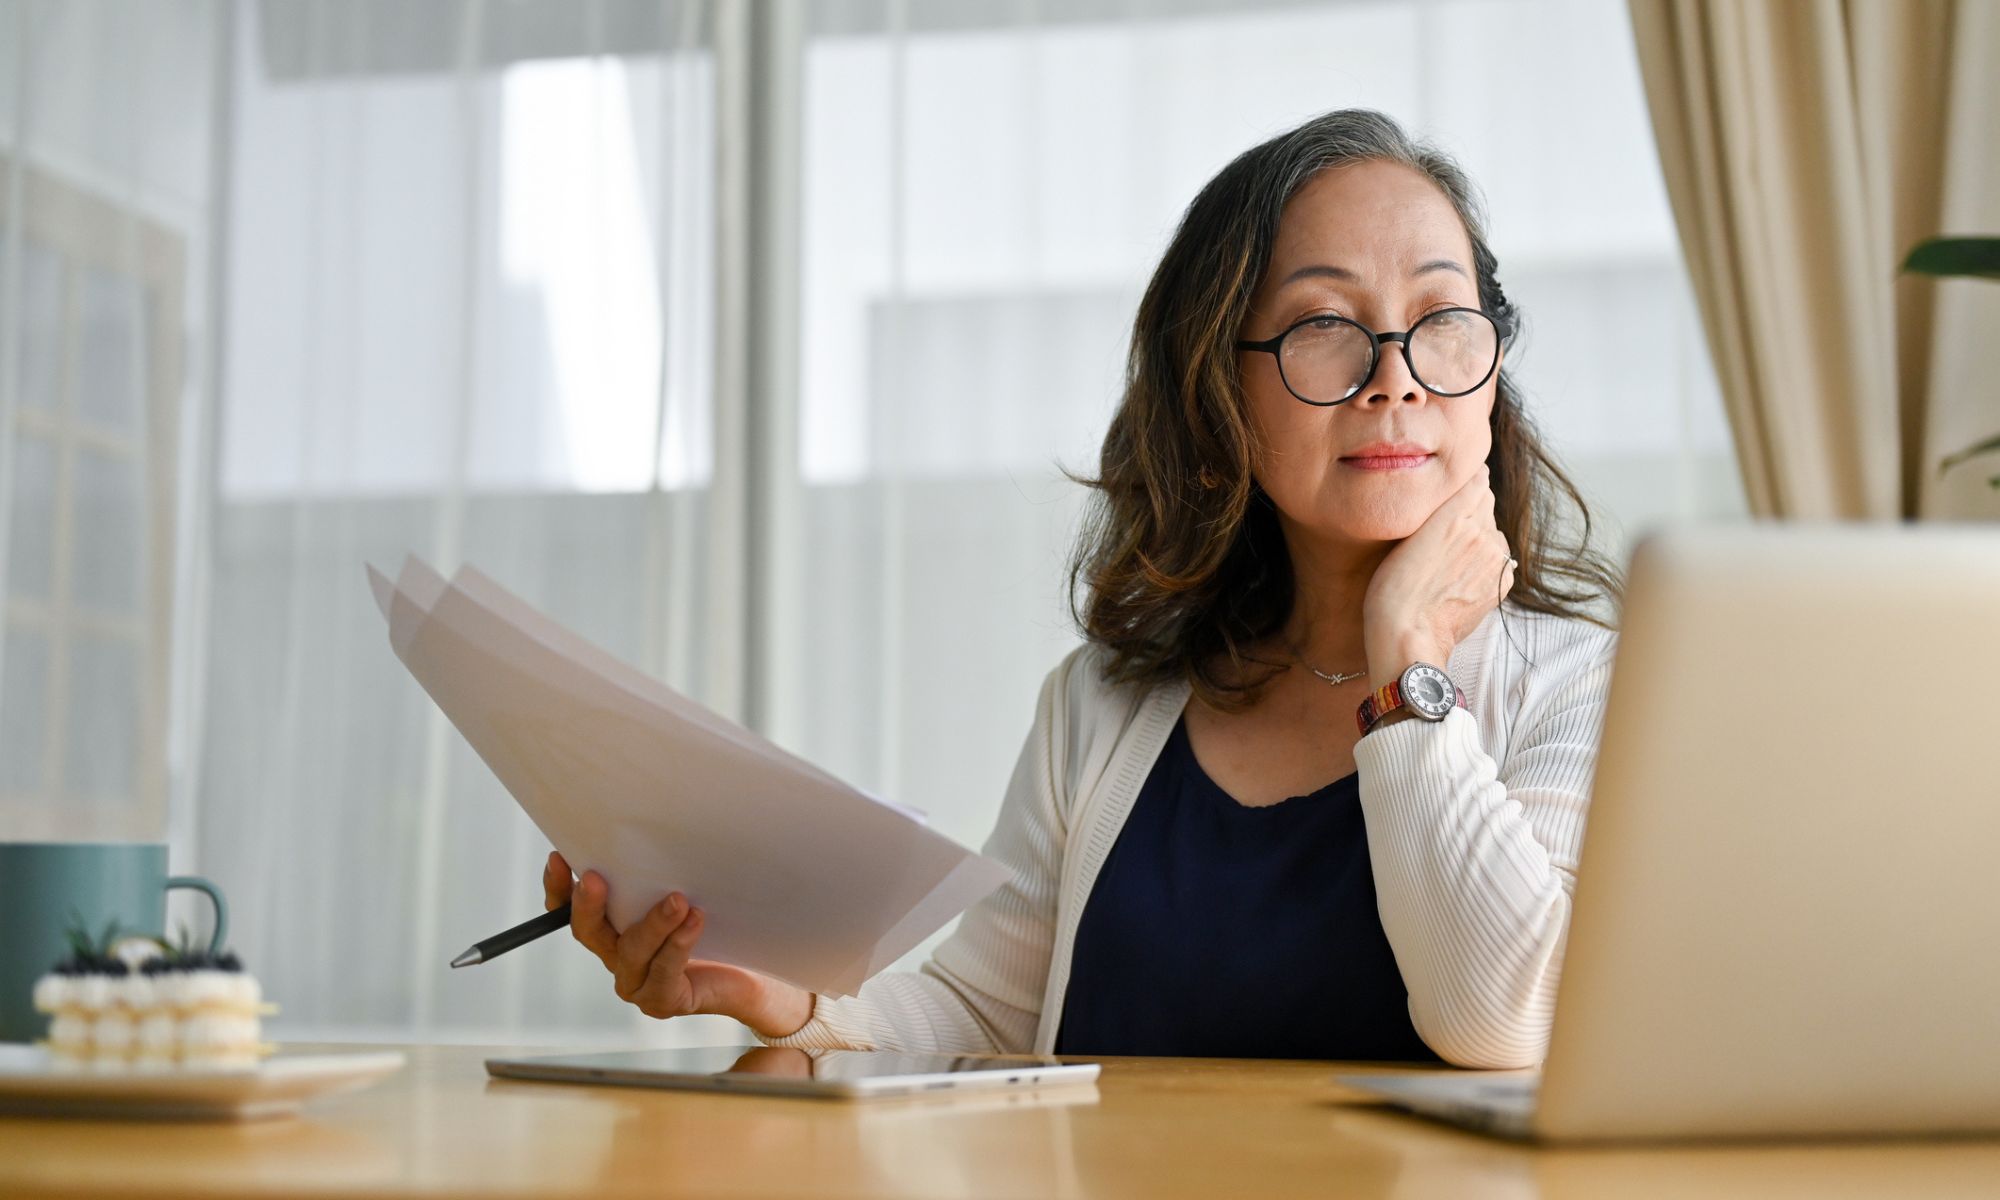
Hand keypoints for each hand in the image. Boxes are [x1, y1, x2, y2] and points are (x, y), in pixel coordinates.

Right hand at [544, 851, 815, 1039]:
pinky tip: (695, 920)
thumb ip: (663, 870)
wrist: (751, 974)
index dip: (559, 887)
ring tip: (677, 899)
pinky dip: (679, 944)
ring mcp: (637, 982)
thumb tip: (658, 827)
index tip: (560, 856)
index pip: (569, 910)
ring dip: (652, 923)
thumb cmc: (715, 926)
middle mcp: (617, 955)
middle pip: (589, 932)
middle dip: (589, 904)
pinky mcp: (663, 999)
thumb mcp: (684, 889)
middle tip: (595, 878)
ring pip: (632, 951)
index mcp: (611, 928)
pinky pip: (665, 971)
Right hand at [1361, 466, 1514, 685]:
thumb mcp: (1404, 535)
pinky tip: (1460, 576)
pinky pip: (1499, 558)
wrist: (1409, 636)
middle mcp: (1481, 531)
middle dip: (1468, 512)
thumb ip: (1439, 506)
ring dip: (1478, 537)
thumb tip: (1467, 482)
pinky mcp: (1501, 581)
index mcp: (1454, 514)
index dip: (1462, 485)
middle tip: (1439, 535)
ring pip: (1492, 532)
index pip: (1476, 479)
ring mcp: (1495, 558)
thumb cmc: (1393, 588)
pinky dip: (1485, 562)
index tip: (1448, 494)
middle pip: (1485, 504)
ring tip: (1448, 560)